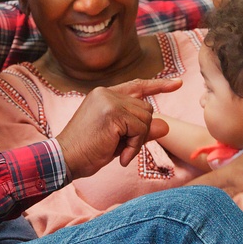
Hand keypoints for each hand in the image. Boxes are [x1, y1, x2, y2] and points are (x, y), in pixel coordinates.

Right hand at [55, 78, 181, 179]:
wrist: (65, 159)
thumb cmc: (88, 151)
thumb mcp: (118, 139)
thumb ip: (140, 130)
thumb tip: (165, 126)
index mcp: (104, 95)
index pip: (136, 86)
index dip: (158, 86)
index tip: (177, 84)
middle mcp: (106, 93)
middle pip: (145, 108)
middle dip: (141, 132)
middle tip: (124, 149)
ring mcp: (109, 101)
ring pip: (145, 118)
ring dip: (137, 140)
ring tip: (119, 152)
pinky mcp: (112, 113)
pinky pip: (140, 129)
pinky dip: (134, 146)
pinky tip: (120, 156)